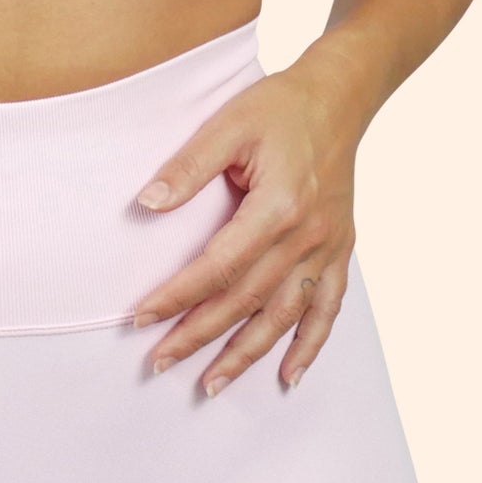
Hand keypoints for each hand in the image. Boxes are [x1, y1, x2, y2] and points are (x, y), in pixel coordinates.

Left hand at [130, 55, 362, 396]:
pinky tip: (288, 376)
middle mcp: (306, 236)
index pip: (217, 266)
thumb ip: (188, 167)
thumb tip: (146, 204)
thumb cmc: (279, 107)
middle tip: (159, 361)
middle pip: (246, 300)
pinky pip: (327, 309)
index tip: (141, 316)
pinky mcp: (340, 250)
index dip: (177, 296)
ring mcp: (327, 248)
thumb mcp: (228, 125)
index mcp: (277, 206)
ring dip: (246, 354)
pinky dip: (309, 346)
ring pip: (284, 316)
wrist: (339, 97)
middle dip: (199, 335)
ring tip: (210, 384)